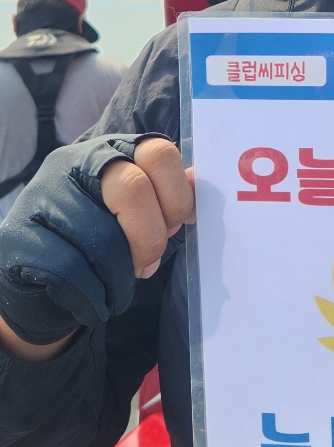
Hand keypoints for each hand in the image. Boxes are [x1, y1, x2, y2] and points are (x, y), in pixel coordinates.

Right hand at [0, 134, 193, 360]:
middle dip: (150, 238)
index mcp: (109, 151)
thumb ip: (161, 194)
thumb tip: (199, 181)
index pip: (159, 153)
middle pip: (134, 189)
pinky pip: (73, 271)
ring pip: (103, 238)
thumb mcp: (129, 207)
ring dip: (121, 276)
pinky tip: (94, 295)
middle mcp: (73, 163)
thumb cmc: (94, 238)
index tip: (176, 226)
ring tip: (118, 284)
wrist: (33, 276)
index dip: (177, 196)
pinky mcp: (22, 236)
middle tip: (148, 263)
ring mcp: (43, 197)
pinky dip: (94, 293)